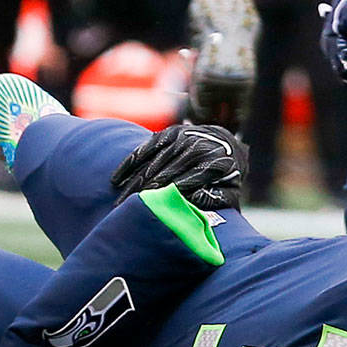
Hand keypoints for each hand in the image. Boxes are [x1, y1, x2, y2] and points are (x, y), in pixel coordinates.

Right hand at [110, 124, 248, 210]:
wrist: (226, 143)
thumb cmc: (226, 177)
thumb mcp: (230, 191)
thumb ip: (216, 199)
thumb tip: (193, 203)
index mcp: (211, 164)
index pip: (186, 182)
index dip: (167, 197)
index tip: (151, 211)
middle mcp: (194, 148)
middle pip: (164, 173)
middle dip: (145, 193)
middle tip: (127, 212)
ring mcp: (180, 139)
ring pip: (152, 163)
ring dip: (133, 183)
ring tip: (119, 202)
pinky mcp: (168, 134)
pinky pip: (145, 149)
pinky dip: (129, 164)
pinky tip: (116, 179)